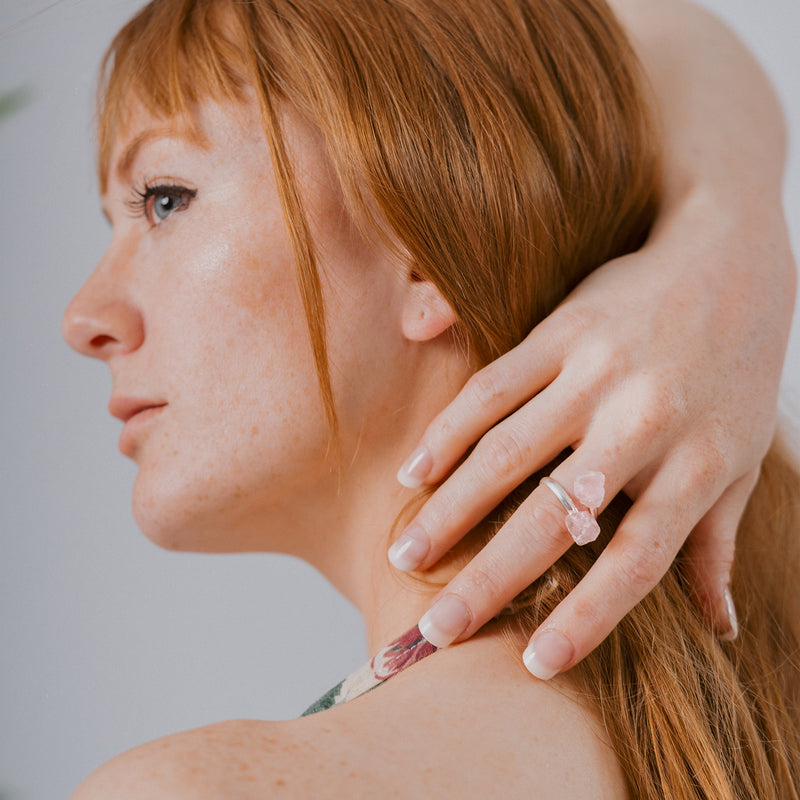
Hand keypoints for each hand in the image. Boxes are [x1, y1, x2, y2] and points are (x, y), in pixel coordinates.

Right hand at [389, 188, 795, 677]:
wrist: (728, 256)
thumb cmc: (734, 373)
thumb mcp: (743, 459)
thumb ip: (719, 542)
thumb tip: (719, 628)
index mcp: (700, 465)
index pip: (638, 560)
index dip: (587, 617)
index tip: (534, 663)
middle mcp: (646, 422)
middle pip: (557, 518)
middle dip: (490, 580)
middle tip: (436, 631)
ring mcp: (599, 373)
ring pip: (507, 454)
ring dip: (449, 511)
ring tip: (403, 555)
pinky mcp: (563, 331)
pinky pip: (492, 387)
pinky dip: (447, 432)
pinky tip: (414, 470)